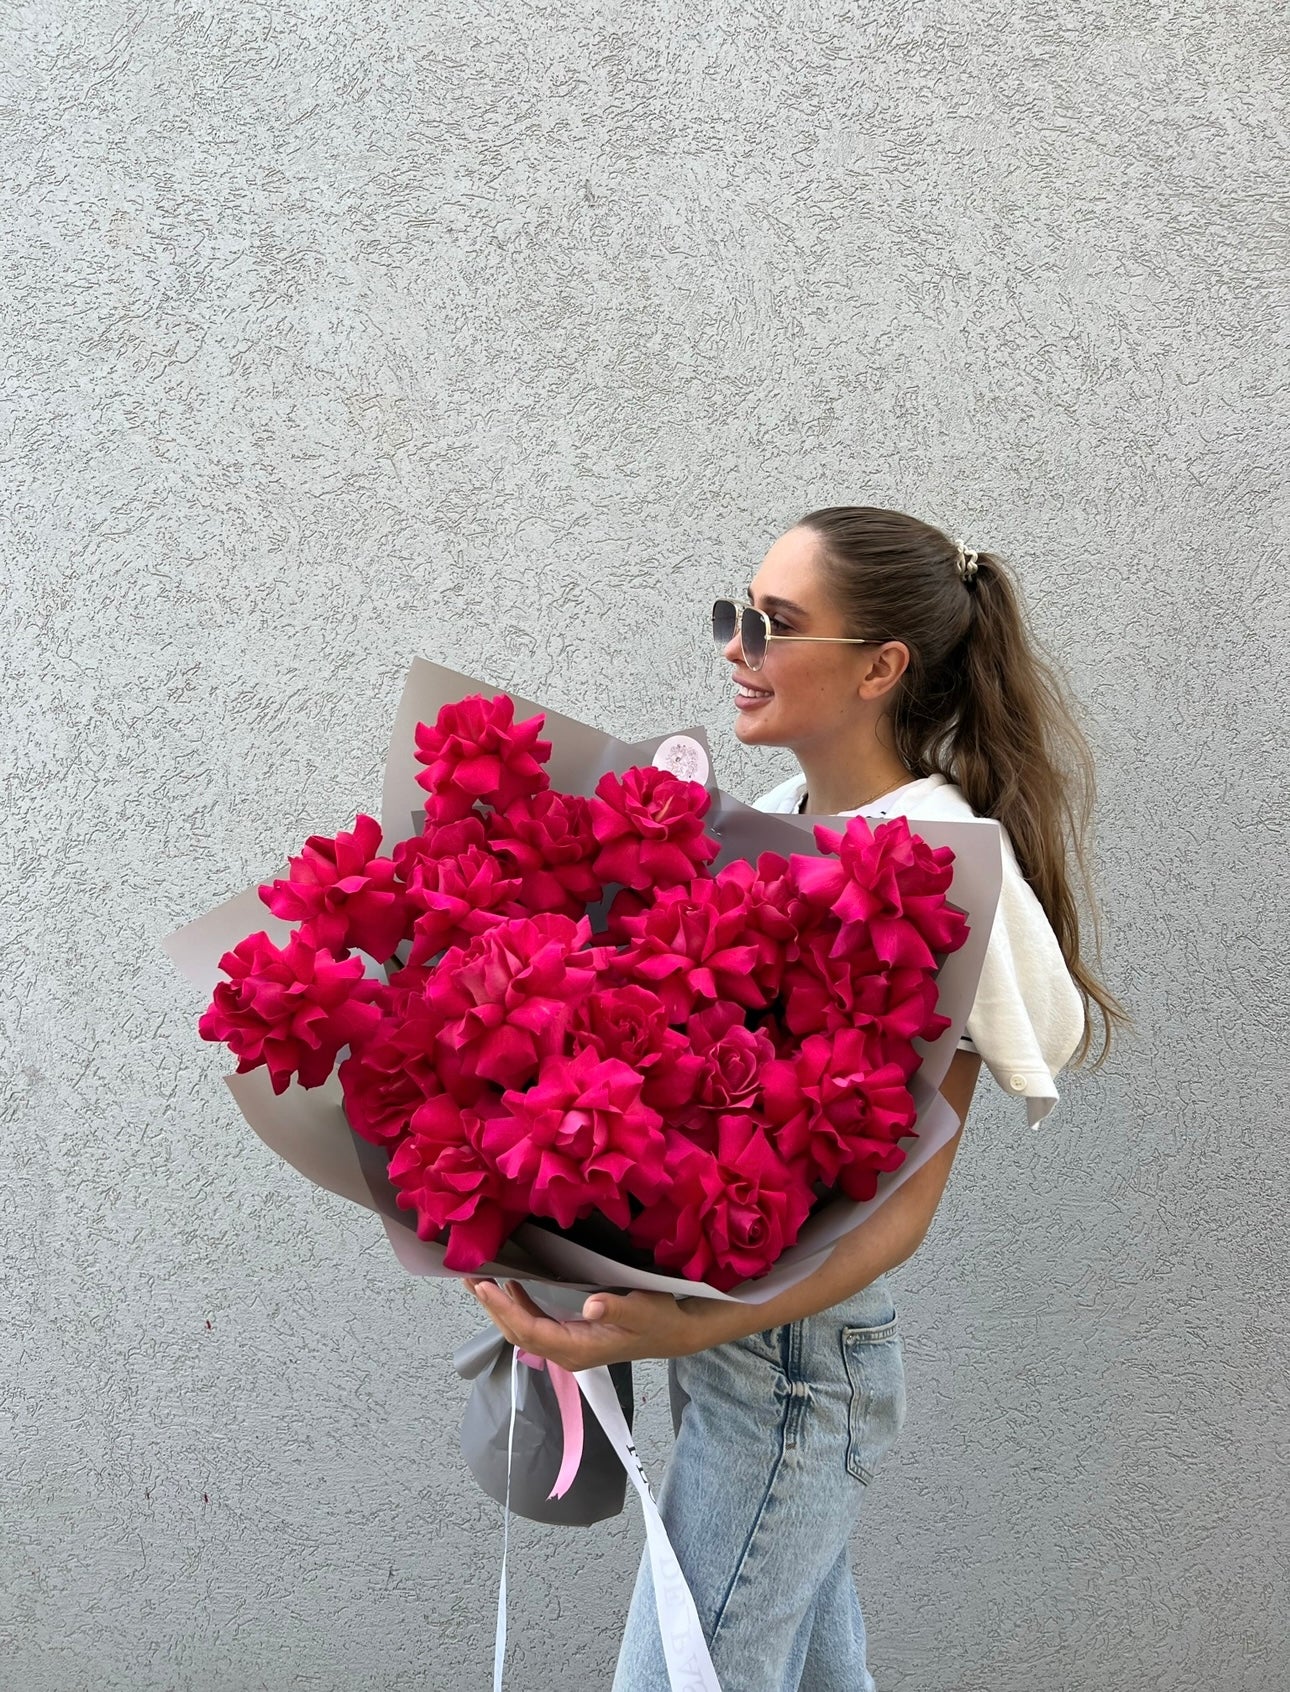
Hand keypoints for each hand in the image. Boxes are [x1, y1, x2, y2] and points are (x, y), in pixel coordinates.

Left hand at [463, 1278, 713, 1368]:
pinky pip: (534, 1324)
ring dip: (500, 1306)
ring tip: (478, 1281)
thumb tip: (591, 1304)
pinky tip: (510, 1287)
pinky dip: (516, 1306)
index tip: (485, 1286)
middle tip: (467, 1278)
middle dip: (492, 1306)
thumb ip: (617, 1306)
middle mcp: (567, 1353)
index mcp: (578, 1349)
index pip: (529, 1330)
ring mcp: (567, 1346)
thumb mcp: (643, 1309)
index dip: (504, 1309)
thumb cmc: (660, 1319)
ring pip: (523, 1329)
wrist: (676, 1333)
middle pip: (518, 1332)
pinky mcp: (570, 1337)